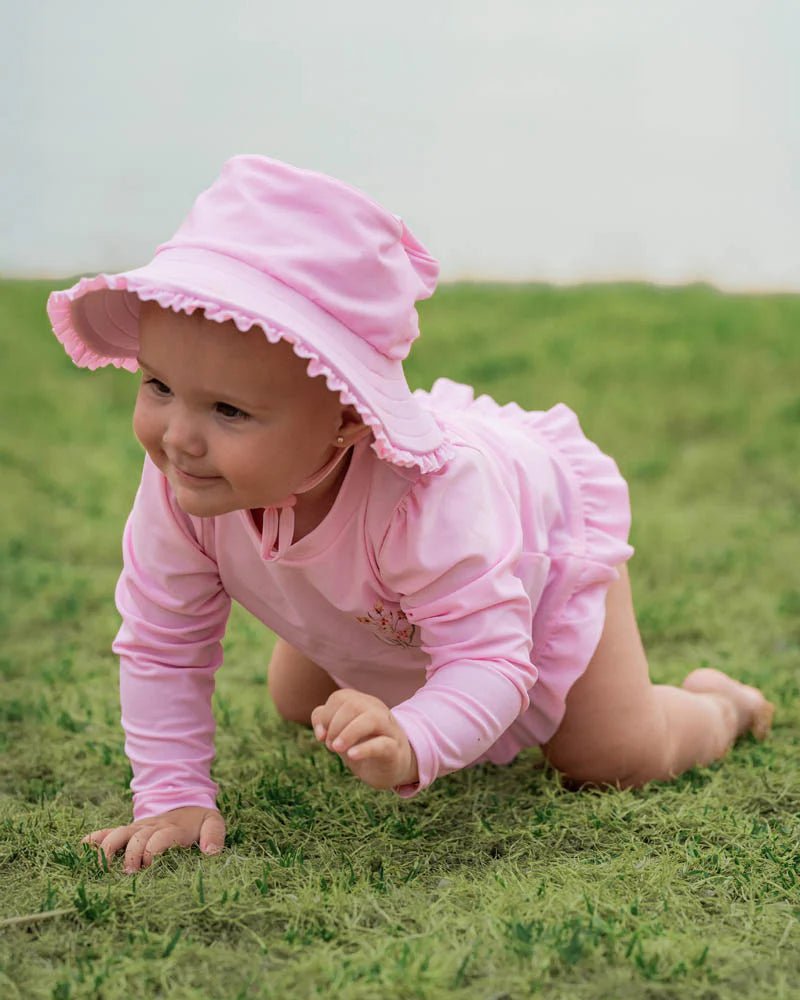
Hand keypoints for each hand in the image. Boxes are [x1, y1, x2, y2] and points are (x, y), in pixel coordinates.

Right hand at [80, 805, 225, 874]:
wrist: (184, 799)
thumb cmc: (198, 820)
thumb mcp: (212, 822)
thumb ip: (214, 835)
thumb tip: (211, 853)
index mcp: (173, 829)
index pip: (162, 838)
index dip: (155, 850)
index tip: (151, 864)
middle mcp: (151, 828)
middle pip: (137, 838)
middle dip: (132, 854)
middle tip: (130, 873)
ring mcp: (137, 829)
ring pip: (118, 834)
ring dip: (109, 849)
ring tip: (103, 866)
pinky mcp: (127, 831)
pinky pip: (107, 832)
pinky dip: (94, 839)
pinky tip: (81, 847)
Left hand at [311, 688, 418, 790]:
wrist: (393, 766)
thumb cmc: (363, 745)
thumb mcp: (341, 733)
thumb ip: (325, 722)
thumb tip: (320, 732)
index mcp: (363, 703)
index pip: (340, 697)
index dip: (325, 716)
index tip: (321, 737)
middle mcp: (377, 711)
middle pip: (353, 705)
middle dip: (335, 725)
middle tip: (331, 747)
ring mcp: (388, 729)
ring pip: (372, 718)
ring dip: (348, 733)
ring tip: (336, 749)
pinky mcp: (395, 750)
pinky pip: (382, 744)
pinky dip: (364, 749)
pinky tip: (352, 755)